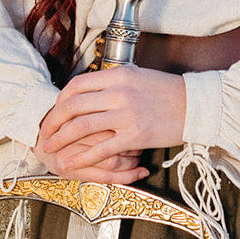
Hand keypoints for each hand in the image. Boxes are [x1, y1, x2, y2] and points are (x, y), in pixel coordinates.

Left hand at [37, 65, 186, 179]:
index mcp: (119, 75)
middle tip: (44, 132)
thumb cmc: (168, 92)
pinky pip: (100, 149)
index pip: (78, 85)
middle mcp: (120, 92)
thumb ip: (114, 81)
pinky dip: (81, 157)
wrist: (195, 106)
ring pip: (81, 127)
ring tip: (50, 148)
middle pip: (73, 105)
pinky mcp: (134, 136)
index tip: (55, 110)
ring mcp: (126, 115)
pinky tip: (70, 162)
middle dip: (53, 121)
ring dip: (60, 139)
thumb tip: (91, 89)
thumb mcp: (139, 76)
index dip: (60, 99)